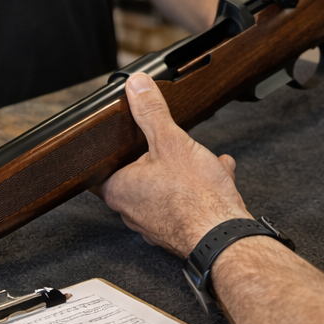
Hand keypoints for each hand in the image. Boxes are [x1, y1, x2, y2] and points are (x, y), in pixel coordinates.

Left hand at [101, 72, 251, 255]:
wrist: (225, 236)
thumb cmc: (195, 197)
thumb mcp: (171, 141)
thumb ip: (151, 112)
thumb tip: (136, 87)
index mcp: (120, 190)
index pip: (99, 167)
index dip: (107, 150)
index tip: (114, 138)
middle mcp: (132, 211)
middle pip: (134, 174)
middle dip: (154, 156)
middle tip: (163, 141)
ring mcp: (155, 223)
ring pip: (163, 187)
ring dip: (181, 169)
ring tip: (199, 156)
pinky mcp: (179, 229)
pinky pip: (184, 200)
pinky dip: (199, 185)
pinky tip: (218, 172)